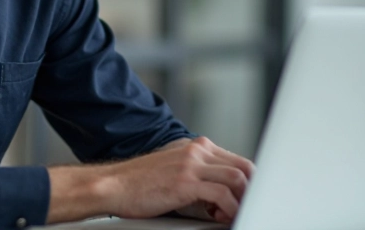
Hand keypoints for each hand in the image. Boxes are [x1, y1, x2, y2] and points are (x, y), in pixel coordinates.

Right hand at [46, 137, 253, 223]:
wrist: (112, 185)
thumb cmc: (139, 183)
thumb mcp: (173, 169)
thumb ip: (197, 172)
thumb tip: (220, 191)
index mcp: (194, 147)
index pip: (235, 159)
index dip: (247, 180)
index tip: (247, 196)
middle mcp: (196, 150)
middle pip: (243, 165)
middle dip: (251, 189)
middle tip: (247, 206)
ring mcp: (191, 164)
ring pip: (237, 178)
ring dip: (241, 199)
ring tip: (231, 213)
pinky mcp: (185, 181)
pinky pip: (222, 194)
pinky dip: (228, 208)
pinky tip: (218, 216)